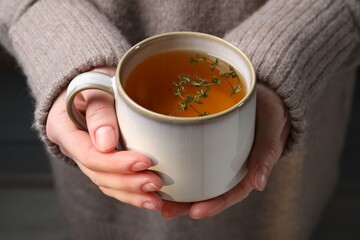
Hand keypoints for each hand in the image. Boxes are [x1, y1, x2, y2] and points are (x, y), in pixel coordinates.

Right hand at [46, 67, 162, 210]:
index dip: (115, 163)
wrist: (94, 83)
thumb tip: (105, 143)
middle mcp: (74, 148)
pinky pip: (114, 183)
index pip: (88, 154)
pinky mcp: (103, 161)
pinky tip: (151, 198)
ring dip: (132, 194)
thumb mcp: (94, 85)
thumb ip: (99, 110)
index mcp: (64, 128)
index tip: (144, 161)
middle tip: (156, 183)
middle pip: (99, 174)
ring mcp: (88, 157)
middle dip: (128, 182)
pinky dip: (132, 192)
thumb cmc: (95, 79)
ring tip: (157, 199)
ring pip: (107, 184)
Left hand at [161, 83, 290, 218]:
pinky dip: (176, 161)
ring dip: (177, 188)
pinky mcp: (205, 139)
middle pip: (208, 190)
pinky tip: (159, 164)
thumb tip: (259, 184)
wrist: (264, 93)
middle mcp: (229, 166)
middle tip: (165, 210)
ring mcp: (216, 154)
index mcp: (247, 169)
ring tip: (154, 195)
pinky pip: (191, 153)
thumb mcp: (272, 129)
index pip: (230, 193)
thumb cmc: (271, 111)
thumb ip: (267, 153)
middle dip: (186, 203)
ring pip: (196, 175)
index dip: (213, 205)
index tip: (194, 212)